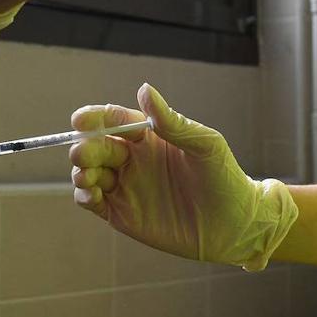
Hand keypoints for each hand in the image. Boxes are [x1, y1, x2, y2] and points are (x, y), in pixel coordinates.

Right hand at [70, 83, 297, 270]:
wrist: (235, 226)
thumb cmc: (224, 179)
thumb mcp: (204, 144)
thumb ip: (172, 122)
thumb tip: (144, 90)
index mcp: (150, 136)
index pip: (114, 120)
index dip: (95, 118)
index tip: (80, 120)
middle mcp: (133, 158)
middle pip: (96, 145)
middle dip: (84, 147)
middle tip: (83, 154)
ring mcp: (126, 185)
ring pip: (88, 172)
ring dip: (80, 171)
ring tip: (88, 176)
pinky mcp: (122, 213)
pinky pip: (92, 200)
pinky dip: (83, 195)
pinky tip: (90, 194)